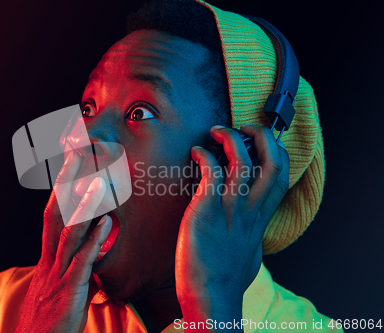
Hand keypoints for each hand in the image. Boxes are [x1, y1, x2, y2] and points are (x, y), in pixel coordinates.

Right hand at [15, 150, 111, 332]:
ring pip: (67, 234)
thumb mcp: (59, 288)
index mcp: (48, 259)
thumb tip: (94, 250)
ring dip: (82, 206)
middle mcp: (49, 261)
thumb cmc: (49, 321)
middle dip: (64, 184)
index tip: (70, 163)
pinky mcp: (68, 294)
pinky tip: (105, 224)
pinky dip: (93, 242)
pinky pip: (81, 263)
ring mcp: (57, 276)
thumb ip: (75, 266)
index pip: (53, 215)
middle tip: (76, 153)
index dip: (60, 189)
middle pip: (54, 214)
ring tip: (97, 181)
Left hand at [175, 124, 289, 329]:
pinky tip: (196, 153)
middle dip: (263, 136)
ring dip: (230, 137)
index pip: (281, 176)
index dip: (277, 152)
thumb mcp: (249, 251)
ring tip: (216, 132)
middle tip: (245, 128)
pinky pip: (211, 171)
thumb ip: (251, 234)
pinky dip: (204, 155)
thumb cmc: (226, 277)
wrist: (211, 297)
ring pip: (242, 159)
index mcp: (261, 217)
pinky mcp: (207, 209)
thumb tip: (248, 230)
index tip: (262, 142)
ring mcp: (230, 207)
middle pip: (272, 160)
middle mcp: (250, 208)